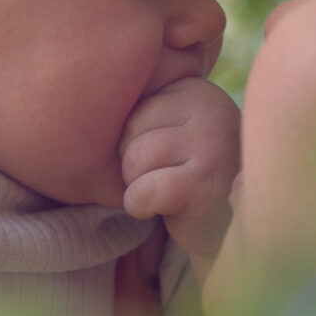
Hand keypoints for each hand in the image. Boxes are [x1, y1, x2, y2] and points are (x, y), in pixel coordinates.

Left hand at [120, 76, 240, 257]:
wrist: (227, 225)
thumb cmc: (188, 174)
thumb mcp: (169, 128)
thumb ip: (143, 109)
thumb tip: (87, 96)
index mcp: (195, 89)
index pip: (132, 104)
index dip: (132, 138)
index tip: (161, 155)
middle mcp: (209, 108)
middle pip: (130, 130)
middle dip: (133, 162)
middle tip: (163, 176)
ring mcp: (211, 145)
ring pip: (135, 158)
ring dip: (138, 184)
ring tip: (165, 189)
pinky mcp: (204, 183)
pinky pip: (144, 191)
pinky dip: (141, 205)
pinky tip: (165, 207)